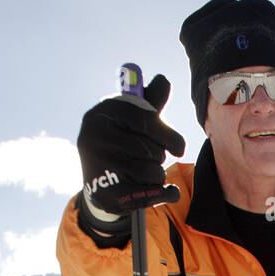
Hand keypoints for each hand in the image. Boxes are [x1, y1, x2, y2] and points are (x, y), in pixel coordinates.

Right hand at [77, 74, 185, 219]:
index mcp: (102, 113)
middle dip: (158, 155)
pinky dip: (165, 193)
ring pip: (151, 171)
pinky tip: (168, 192)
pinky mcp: (108, 193)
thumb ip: (150, 102)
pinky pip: (150, 194)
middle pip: (149, 148)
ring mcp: (99, 166)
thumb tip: (164, 81)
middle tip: (151, 158)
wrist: (100, 186)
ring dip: (158, 174)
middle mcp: (95, 137)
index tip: (180, 149)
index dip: (166, 134)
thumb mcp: (133, 120)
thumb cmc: (122, 144)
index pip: (142, 119)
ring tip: (147, 173)